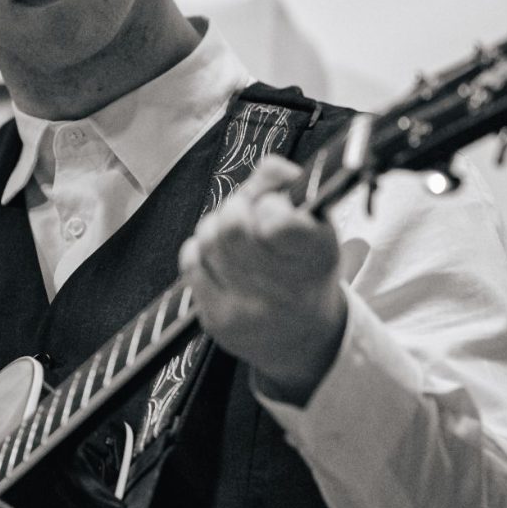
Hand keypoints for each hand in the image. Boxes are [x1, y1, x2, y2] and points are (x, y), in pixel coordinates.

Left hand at [178, 153, 347, 405]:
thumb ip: (288, 184)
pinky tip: (219, 257)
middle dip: (234, 207)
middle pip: (231, 225)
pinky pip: (190, 262)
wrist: (303, 339)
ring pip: (207, 239)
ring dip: (215, 226)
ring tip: (233, 235)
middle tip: (245, 212)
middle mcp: (284, 288)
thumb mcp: (316, 224)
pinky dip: (200, 250)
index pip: (277, 222)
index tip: (272, 208)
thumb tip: (266, 168)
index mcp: (316, 256)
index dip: (268, 204)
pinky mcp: (217, 321)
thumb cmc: (306, 270)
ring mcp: (247, 309)